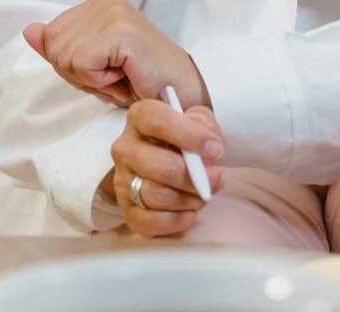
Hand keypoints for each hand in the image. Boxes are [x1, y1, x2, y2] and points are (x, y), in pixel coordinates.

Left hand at [24, 0, 208, 108]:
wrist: (181, 96)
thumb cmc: (141, 80)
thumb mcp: (91, 65)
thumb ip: (59, 46)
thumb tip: (29, 31)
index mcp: (97, 2)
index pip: (51, 37)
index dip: (73, 66)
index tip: (107, 69)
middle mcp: (104, 0)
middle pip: (53, 48)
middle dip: (80, 74)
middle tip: (116, 75)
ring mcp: (112, 12)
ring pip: (64, 58)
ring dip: (92, 80)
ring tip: (122, 76)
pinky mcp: (119, 30)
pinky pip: (82, 65)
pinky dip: (101, 82)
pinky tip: (126, 76)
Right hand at [104, 98, 225, 237]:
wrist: (172, 159)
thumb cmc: (186, 138)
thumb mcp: (198, 120)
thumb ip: (204, 122)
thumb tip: (208, 144)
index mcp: (140, 118)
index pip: (158, 122)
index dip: (190, 136)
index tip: (215, 149)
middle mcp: (125, 148)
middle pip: (160, 166)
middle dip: (196, 177)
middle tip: (217, 178)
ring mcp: (123, 180)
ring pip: (157, 196)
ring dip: (189, 199)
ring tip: (204, 194)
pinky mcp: (127, 208)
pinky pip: (149, 222)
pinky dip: (176, 221)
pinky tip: (190, 212)